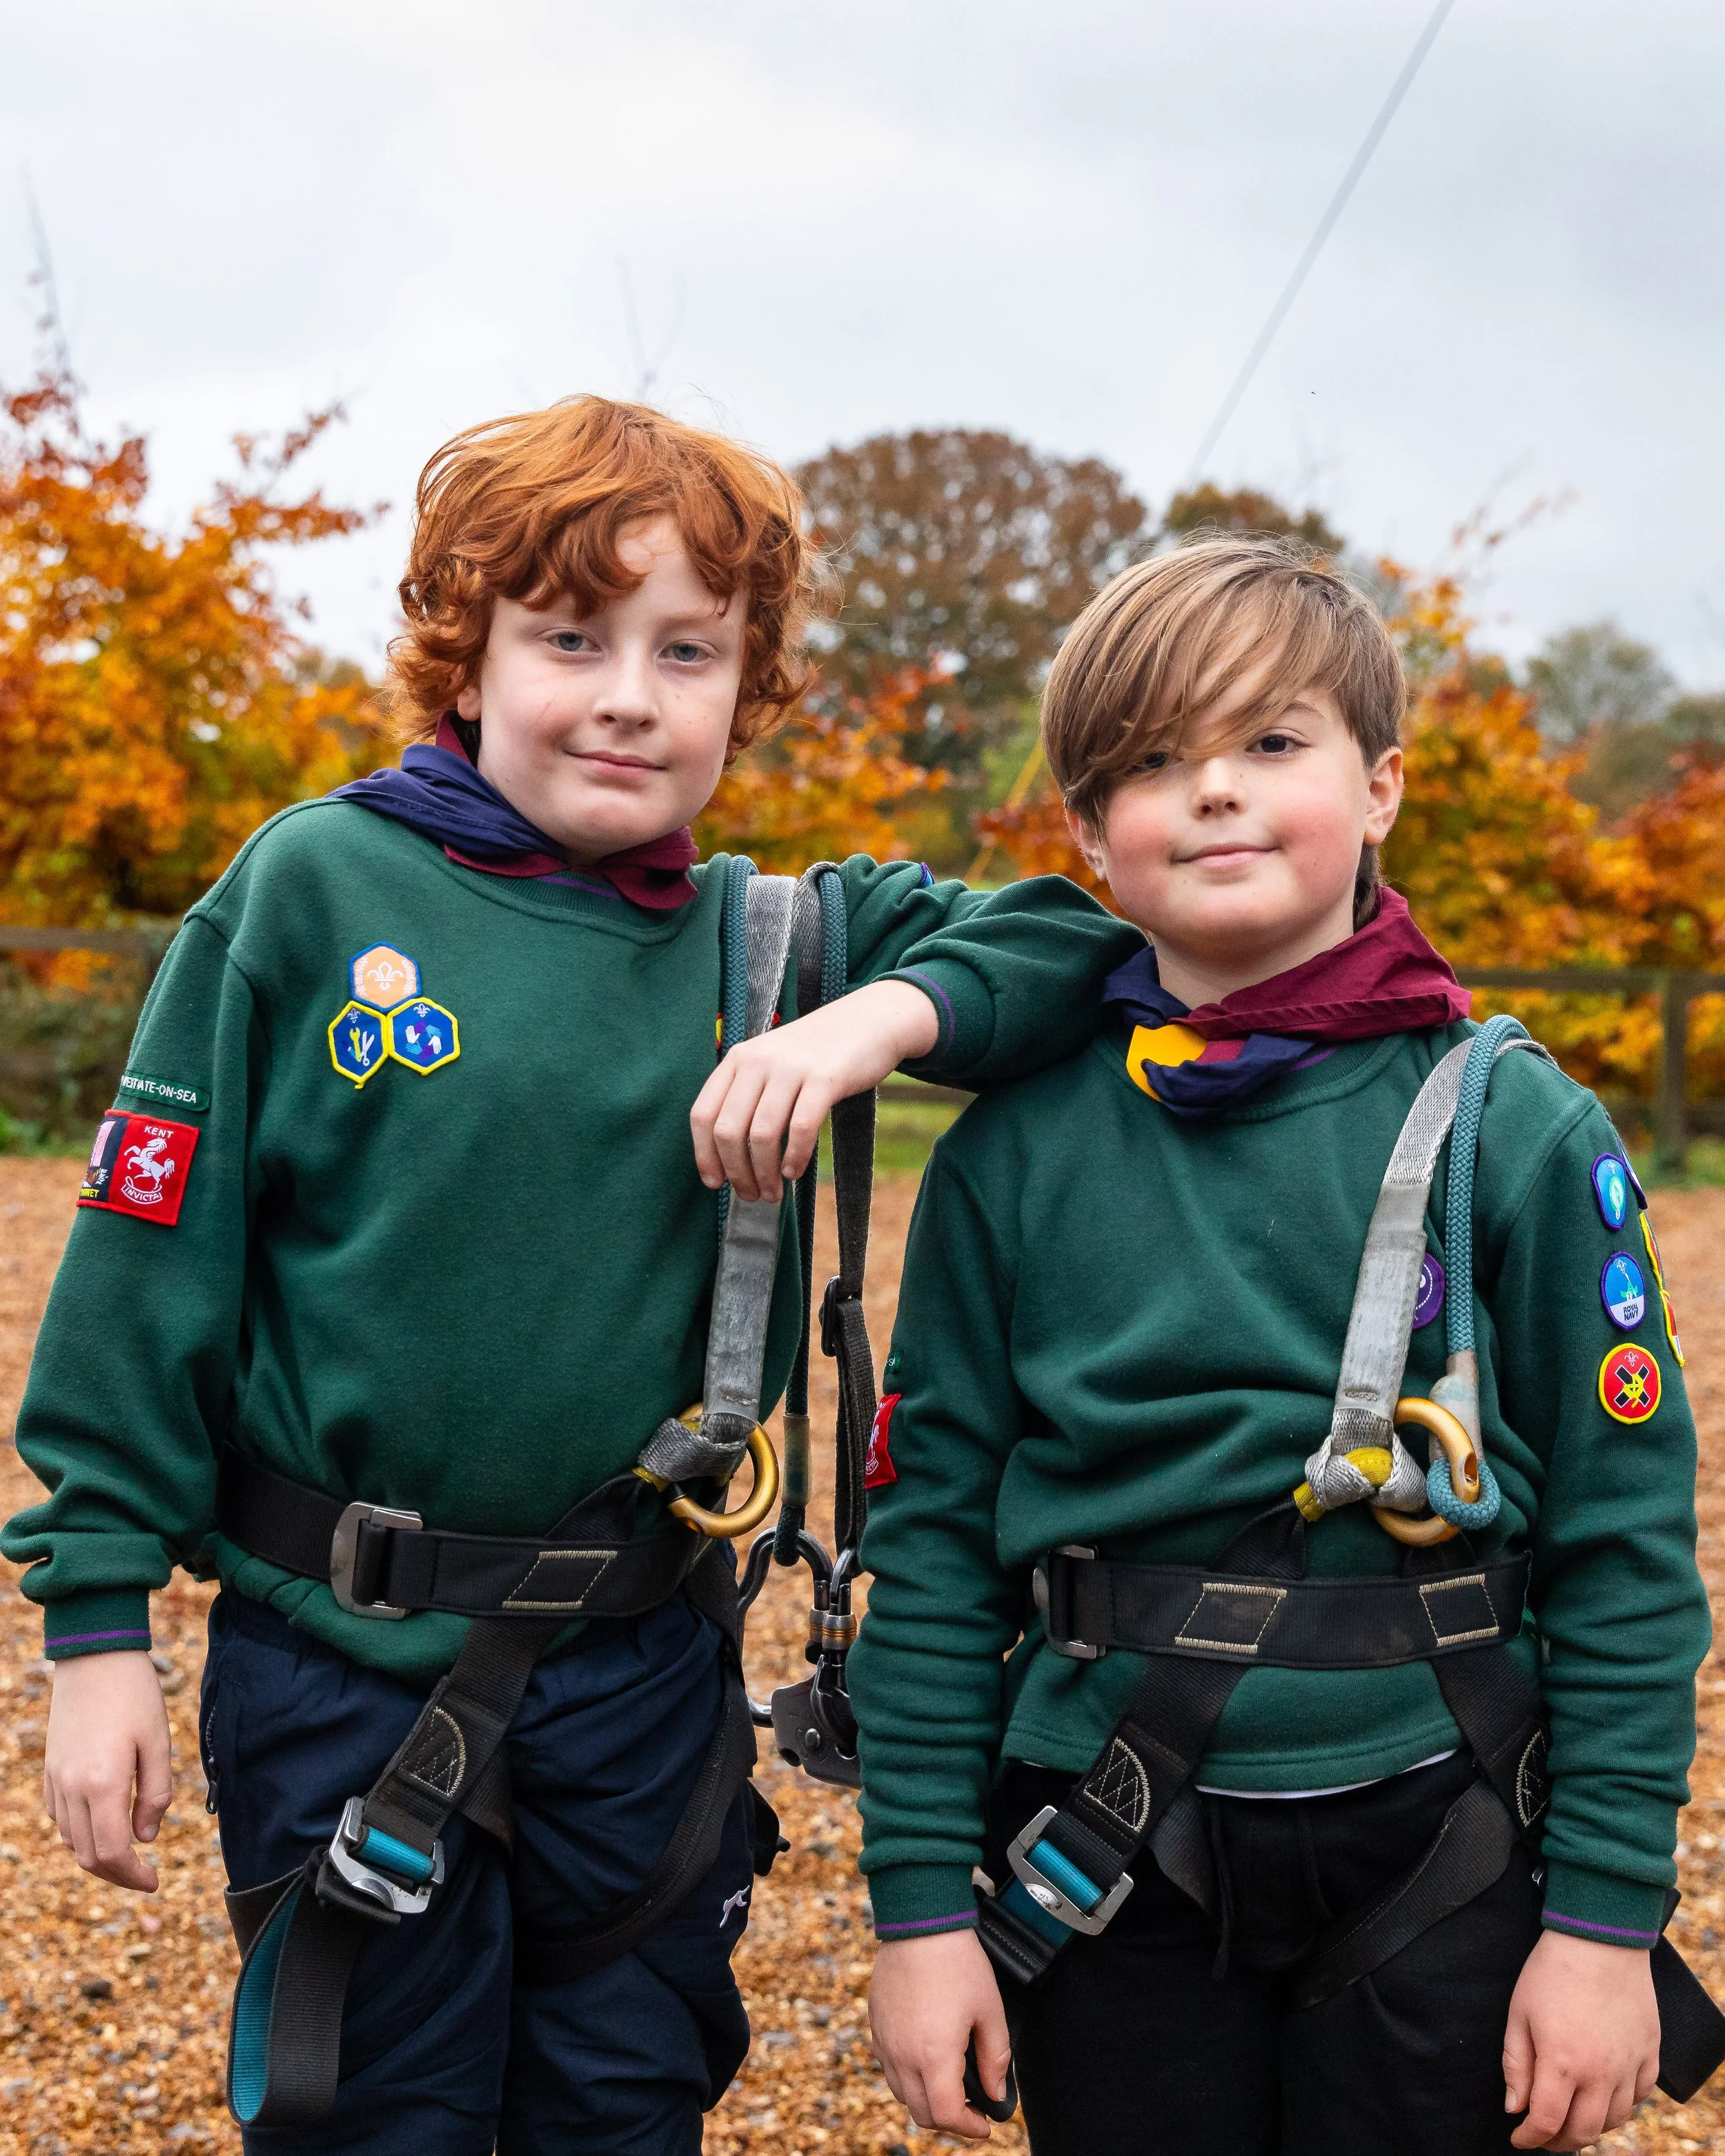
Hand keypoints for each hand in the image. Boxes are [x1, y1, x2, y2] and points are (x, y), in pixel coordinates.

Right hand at [43, 1651, 172, 1892]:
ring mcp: (56, 1780)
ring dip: (98, 1855)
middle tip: (145, 1875)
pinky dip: (79, 1832)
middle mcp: (73, 1788)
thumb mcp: (158, 1742)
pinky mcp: (50, 1769)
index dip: (133, 1876)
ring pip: (71, 1840)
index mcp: (104, 1784)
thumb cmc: (135, 1695)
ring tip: (128, 1851)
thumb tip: (145, 1838)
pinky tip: (103, 1822)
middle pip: (88, 1856)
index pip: (113, 1852)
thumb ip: (155, 1794)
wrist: (95, 1657)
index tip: (155, 1883)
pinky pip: (59, 1818)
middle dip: (117, 1874)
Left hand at [690, 979, 939, 1202]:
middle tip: (751, 1195)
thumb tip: (731, 1156)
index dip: (705, 1155)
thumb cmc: (818, 1052)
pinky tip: (795, 1171)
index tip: (715, 1182)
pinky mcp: (825, 1078)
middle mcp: (758, 1061)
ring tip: (774, 1191)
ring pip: (762, 1135)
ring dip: (765, 1174)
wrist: (870, 1020)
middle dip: (737, 1173)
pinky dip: (794, 1158)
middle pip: (729, 1131)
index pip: (703, 1114)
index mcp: (738, 1059)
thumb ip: (749, 1095)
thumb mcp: (772, 1062)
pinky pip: (800, 1128)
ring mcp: (791, 1068)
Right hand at [869, 1929, 1011, 2140]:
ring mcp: (884, 2040)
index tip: (985, 2123)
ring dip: (926, 2099)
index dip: (969, 2128)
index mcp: (933, 2055)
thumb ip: (995, 2059)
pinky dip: (907, 2076)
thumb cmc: (958, 1962)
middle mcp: (902, 2055)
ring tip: (949, 2084)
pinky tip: (925, 2057)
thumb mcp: (990, 2010)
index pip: (947, 2115)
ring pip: (901, 2093)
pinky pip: (888, 2066)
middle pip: (921, 2113)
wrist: (920, 1922)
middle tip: (971, 2108)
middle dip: (949, 2120)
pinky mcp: (876, 2024)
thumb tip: (996, 2094)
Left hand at [1503, 1928, 1659, 2147]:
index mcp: (1563, 2063)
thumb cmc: (1552, 1971)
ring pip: (1613, 2120)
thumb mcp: (1519, 2013)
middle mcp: (1601, 2073)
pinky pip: (1639, 2097)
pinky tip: (1603, 2096)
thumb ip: (1516, 2065)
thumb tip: (1514, 2107)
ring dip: (1590, 2126)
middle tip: (1542, 2135)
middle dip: (1558, 2142)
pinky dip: (1620, 2106)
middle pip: (1583, 2131)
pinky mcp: (1649, 2053)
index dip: (1529, 2138)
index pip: (1546, 2121)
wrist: (1600, 1939)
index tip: (1518, 2138)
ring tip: (1570, 2116)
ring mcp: (1630, 2065)